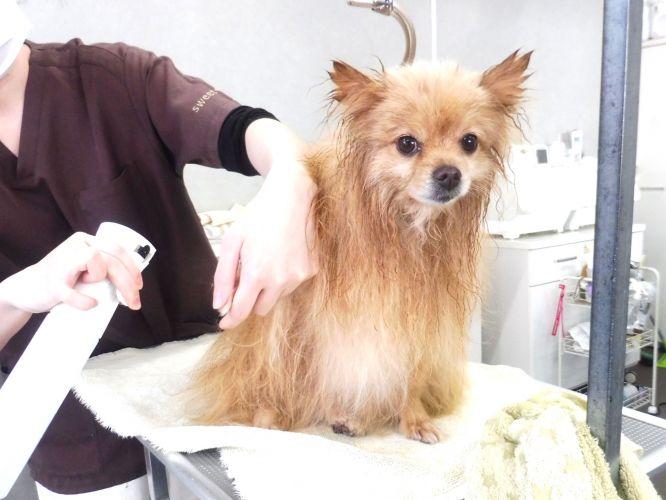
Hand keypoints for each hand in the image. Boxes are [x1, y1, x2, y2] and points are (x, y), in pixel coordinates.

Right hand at [1, 232, 142, 313]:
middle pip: (112, 259)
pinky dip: (85, 302)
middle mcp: (76, 244)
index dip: (132, 269)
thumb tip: (132, 282)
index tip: (139, 286)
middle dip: (128, 284)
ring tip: (96, 295)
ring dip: (105, 285)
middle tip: (134, 303)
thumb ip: (103, 267)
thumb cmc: (62, 280)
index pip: (117, 250)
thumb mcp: (85, 268)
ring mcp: (62, 261)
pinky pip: (75, 292)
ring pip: (98, 265)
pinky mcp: (52, 282)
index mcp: (86, 240)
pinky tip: (90, 304)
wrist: (26, 289)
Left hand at [213, 159, 317, 328]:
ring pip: (277, 298)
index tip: (223, 322)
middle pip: (260, 309)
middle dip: (249, 301)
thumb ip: (222, 277)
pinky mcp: (311, 271)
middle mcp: (280, 280)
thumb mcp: (232, 242)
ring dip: (267, 289)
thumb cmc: (257, 217)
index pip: (241, 311)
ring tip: (265, 261)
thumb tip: (219, 306)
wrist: (291, 197)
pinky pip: (292, 285)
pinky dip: (283, 278)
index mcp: (256, 273)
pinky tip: (281, 256)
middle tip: (244, 280)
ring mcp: (298, 276)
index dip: (230, 319)